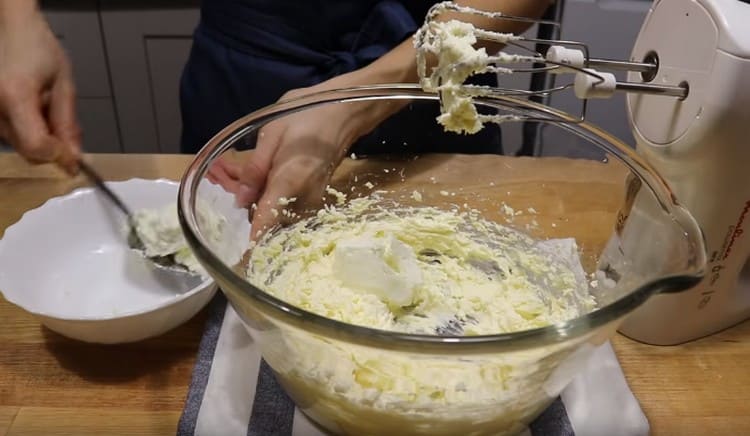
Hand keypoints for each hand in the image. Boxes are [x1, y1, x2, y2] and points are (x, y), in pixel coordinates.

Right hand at [0, 4, 80, 173]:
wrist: (7, 26)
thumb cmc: (35, 46)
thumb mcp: (63, 83)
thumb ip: (68, 122)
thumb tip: (73, 158)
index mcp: (15, 95)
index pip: (36, 146)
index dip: (59, 155)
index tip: (74, 155)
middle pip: (28, 151)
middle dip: (51, 145)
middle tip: (62, 120)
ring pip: (19, 144)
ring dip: (39, 134)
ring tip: (43, 104)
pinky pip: (9, 134)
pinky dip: (25, 127)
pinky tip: (29, 105)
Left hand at [207, 77, 398, 238]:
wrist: (345, 111)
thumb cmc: (307, 115)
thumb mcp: (272, 134)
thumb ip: (255, 169)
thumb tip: (239, 200)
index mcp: (289, 182)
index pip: (265, 222)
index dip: (250, 241)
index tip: (235, 256)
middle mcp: (302, 197)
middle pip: (267, 218)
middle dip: (240, 207)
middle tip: (217, 180)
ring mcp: (311, 198)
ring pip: (274, 210)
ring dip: (250, 197)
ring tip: (227, 172)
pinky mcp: (314, 195)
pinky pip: (285, 202)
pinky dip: (265, 192)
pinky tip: (248, 173)